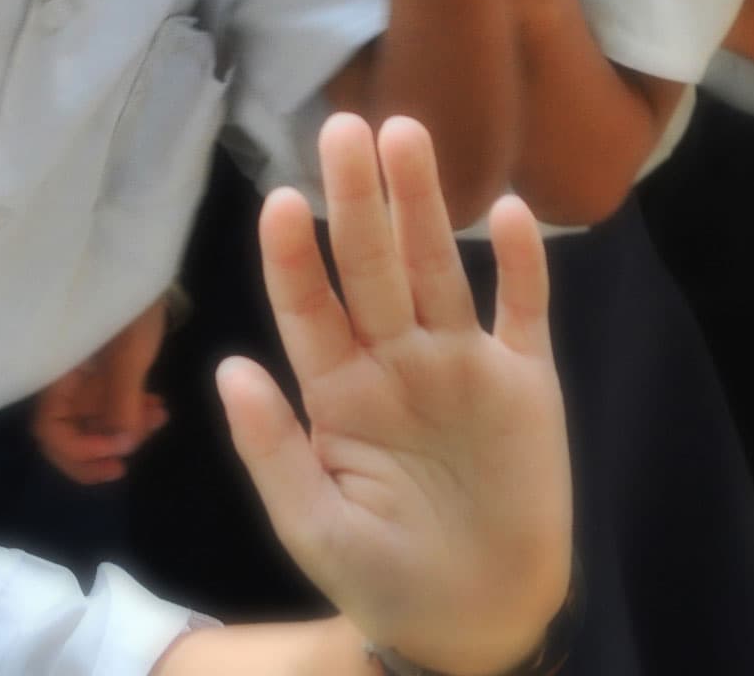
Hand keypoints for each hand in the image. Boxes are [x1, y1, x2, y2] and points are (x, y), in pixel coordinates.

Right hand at [31, 297, 170, 484]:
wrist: (145, 273)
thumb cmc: (131, 308)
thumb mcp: (129, 355)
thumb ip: (121, 401)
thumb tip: (123, 445)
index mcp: (59, 376)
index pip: (49, 429)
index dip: (77, 451)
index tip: (115, 454)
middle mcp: (67, 384)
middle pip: (68, 436)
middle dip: (100, 450)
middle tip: (130, 454)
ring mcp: (86, 382)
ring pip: (95, 425)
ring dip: (124, 433)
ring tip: (157, 419)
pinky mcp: (106, 377)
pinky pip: (112, 410)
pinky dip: (133, 417)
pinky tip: (158, 410)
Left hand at [218, 115, 571, 675]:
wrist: (477, 625)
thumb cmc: (384, 580)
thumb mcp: (314, 528)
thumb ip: (273, 450)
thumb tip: (227, 367)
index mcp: (338, 390)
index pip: (308, 307)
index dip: (292, 256)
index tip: (279, 200)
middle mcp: (396, 359)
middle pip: (372, 266)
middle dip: (357, 198)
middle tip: (344, 127)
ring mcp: (461, 363)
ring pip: (438, 267)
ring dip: (424, 204)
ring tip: (408, 135)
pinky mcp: (525, 381)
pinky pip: (523, 309)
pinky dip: (519, 263)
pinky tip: (508, 210)